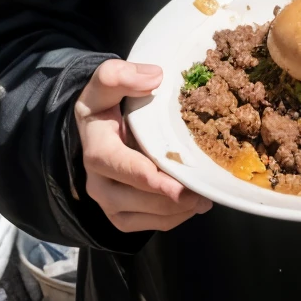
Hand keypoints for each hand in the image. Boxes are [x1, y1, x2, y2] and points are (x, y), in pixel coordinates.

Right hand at [74, 59, 211, 232]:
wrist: (99, 127)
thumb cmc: (108, 104)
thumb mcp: (106, 82)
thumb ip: (121, 75)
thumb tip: (154, 77)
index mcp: (96, 146)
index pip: (116, 164)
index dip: (146, 177)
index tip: (176, 185)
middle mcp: (97, 180)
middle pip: (134, 197)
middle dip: (170, 199)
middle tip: (203, 192)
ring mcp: (108, 201)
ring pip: (145, 215)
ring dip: (176, 210)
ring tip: (205, 197)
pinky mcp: (120, 215)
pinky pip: (149, 225)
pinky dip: (174, 218)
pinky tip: (193, 204)